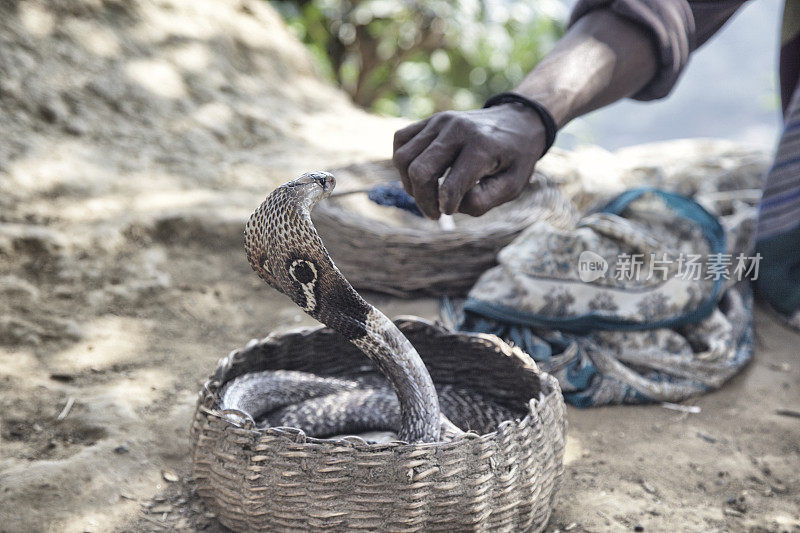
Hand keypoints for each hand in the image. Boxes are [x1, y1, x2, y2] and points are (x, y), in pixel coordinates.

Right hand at [392, 104, 546, 218]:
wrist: (517, 122)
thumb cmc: (515, 159)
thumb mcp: (512, 186)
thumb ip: (482, 201)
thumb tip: (447, 204)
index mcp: (482, 146)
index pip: (451, 185)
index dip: (446, 207)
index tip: (449, 212)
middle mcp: (457, 128)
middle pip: (419, 171)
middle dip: (423, 200)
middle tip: (435, 214)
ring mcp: (440, 121)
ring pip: (403, 158)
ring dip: (409, 184)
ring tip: (427, 195)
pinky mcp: (430, 120)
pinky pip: (401, 141)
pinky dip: (403, 163)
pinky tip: (419, 175)